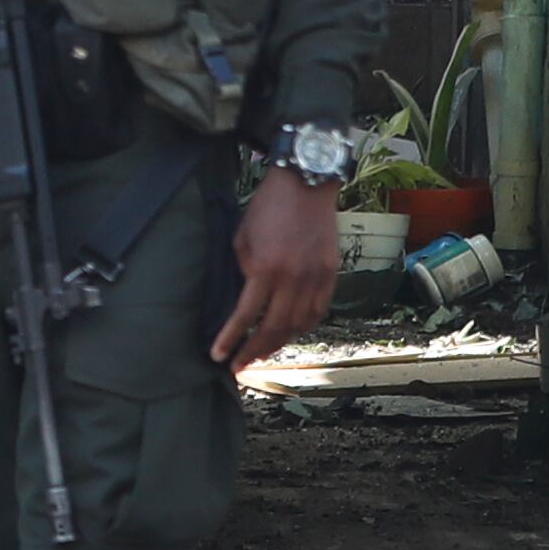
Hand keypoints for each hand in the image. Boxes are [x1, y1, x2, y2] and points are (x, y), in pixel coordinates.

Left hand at [211, 167, 340, 369]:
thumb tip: (248, 296)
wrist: (306, 183)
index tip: (218, 355)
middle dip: (253, 351)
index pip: (246, 316)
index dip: (230, 339)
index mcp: (266, 269)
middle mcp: (293, 279)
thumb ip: (244, 270)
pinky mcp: (330, 274)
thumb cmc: (267, 206)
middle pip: (273, 328)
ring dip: (278, 344)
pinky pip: (318, 311)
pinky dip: (303, 327)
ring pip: (298, 325)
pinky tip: (289, 334)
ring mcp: (315, 278)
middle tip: (238, 366)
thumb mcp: (242, 236)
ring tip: (260, 353)